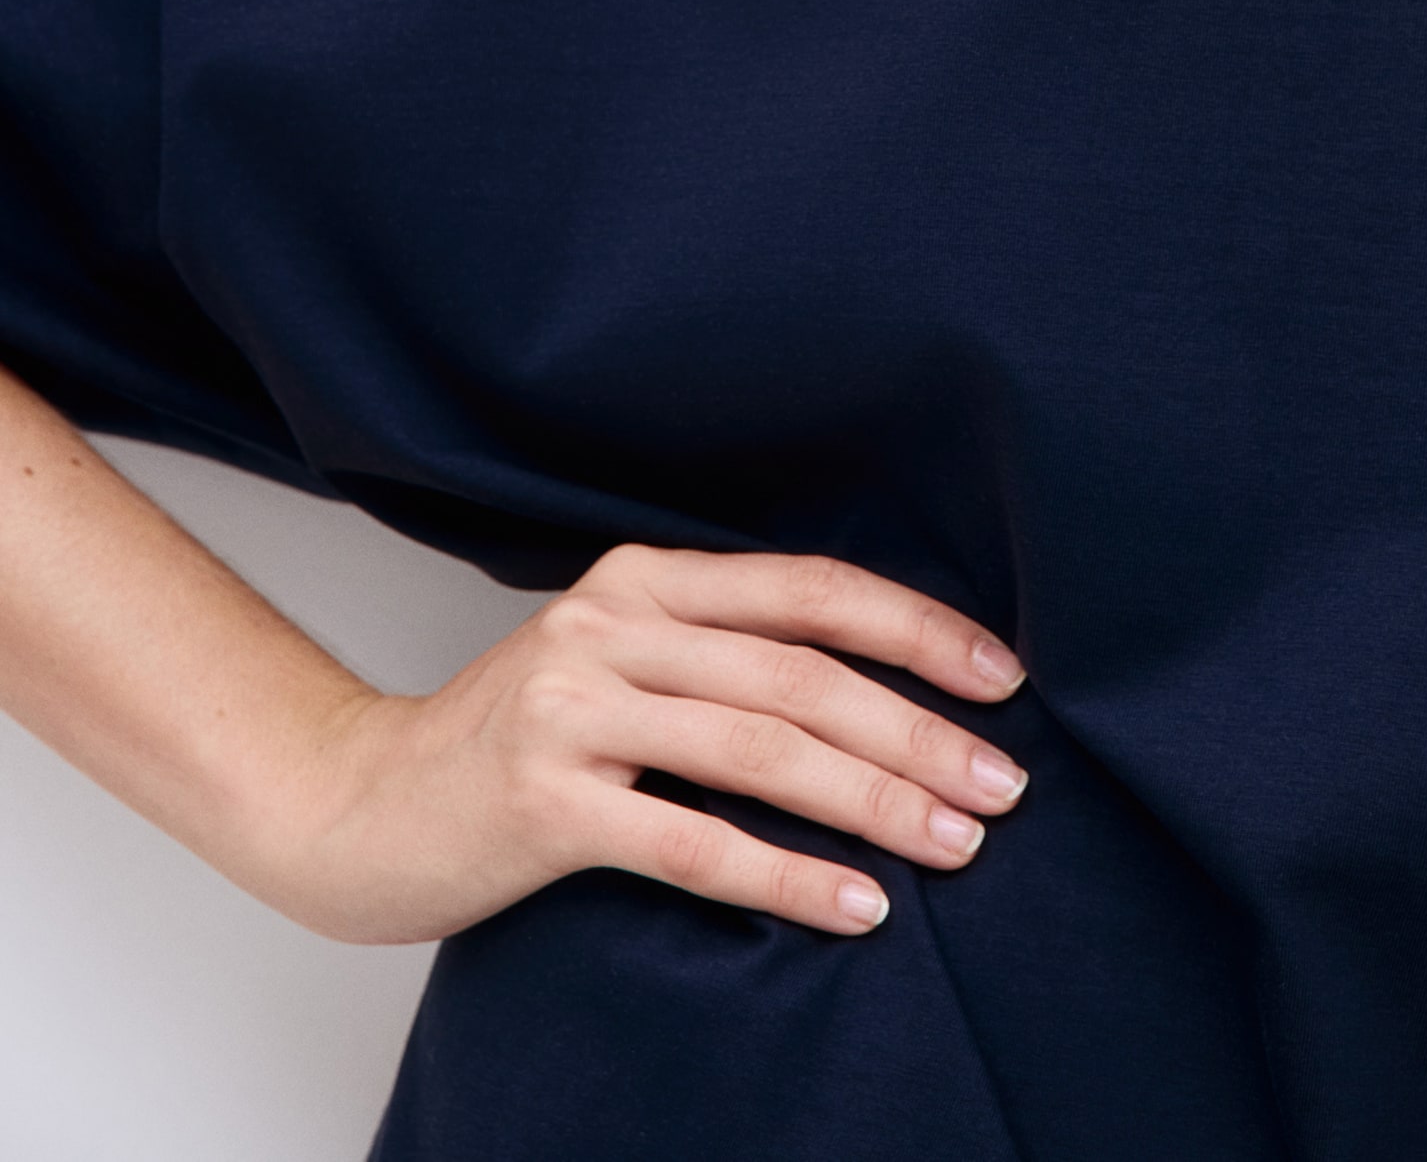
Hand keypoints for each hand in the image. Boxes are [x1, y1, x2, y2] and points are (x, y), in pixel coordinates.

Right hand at [250, 545, 1027, 944]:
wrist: (362, 805)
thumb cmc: (518, 742)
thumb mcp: (618, 659)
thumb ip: (720, 650)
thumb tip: (883, 685)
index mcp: (644, 578)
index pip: (810, 588)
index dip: (916, 629)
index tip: (1004, 678)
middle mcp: (611, 624)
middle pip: (801, 675)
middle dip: (918, 731)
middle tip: (1004, 787)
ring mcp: (573, 709)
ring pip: (762, 752)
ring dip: (875, 802)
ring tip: (955, 846)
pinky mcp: (545, 801)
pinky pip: (694, 842)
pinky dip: (788, 878)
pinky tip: (857, 908)